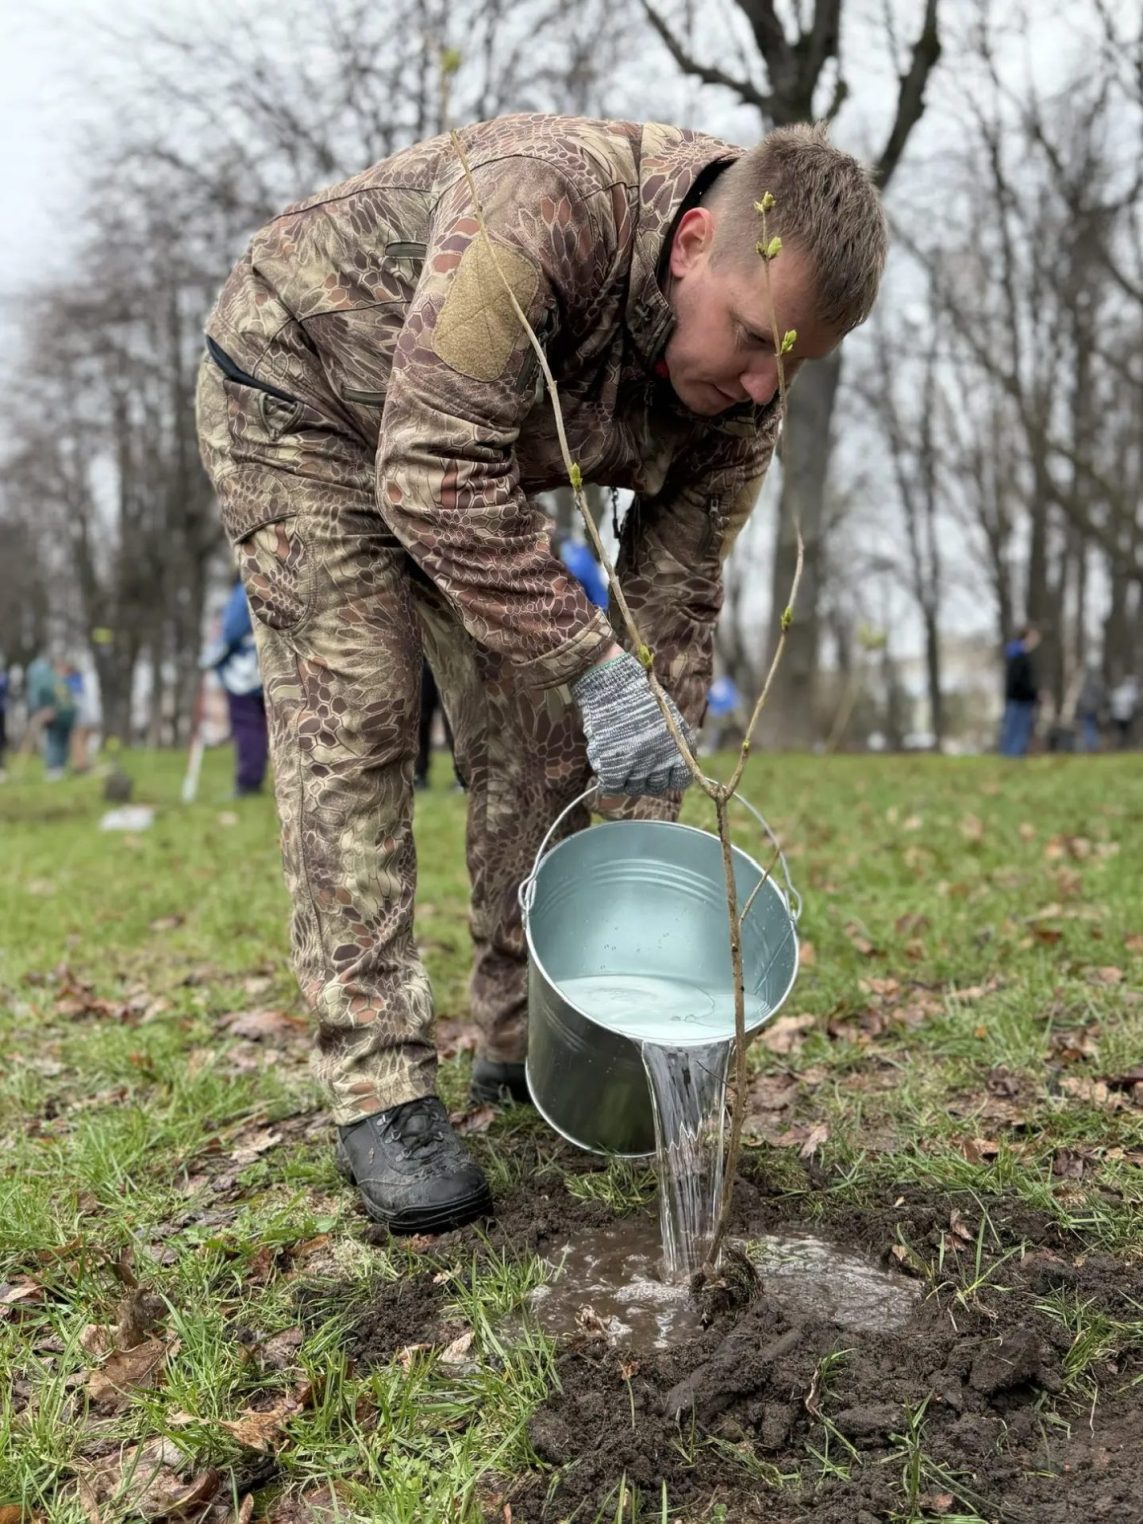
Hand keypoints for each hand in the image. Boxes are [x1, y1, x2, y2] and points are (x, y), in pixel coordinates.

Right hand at [570, 649, 693, 795]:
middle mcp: (660, 760)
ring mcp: (636, 764)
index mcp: (677, 749)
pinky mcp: (613, 764)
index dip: (669, 777)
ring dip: (626, 779)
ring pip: (633, 788)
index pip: (681, 780)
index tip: (660, 770)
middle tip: (635, 764)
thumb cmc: (641, 695)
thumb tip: (675, 765)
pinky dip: (609, 781)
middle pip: (655, 786)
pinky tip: (607, 767)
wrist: (613, 682)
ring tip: (619, 763)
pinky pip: (612, 785)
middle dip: (646, 778)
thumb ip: (676, 744)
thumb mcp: (669, 718)